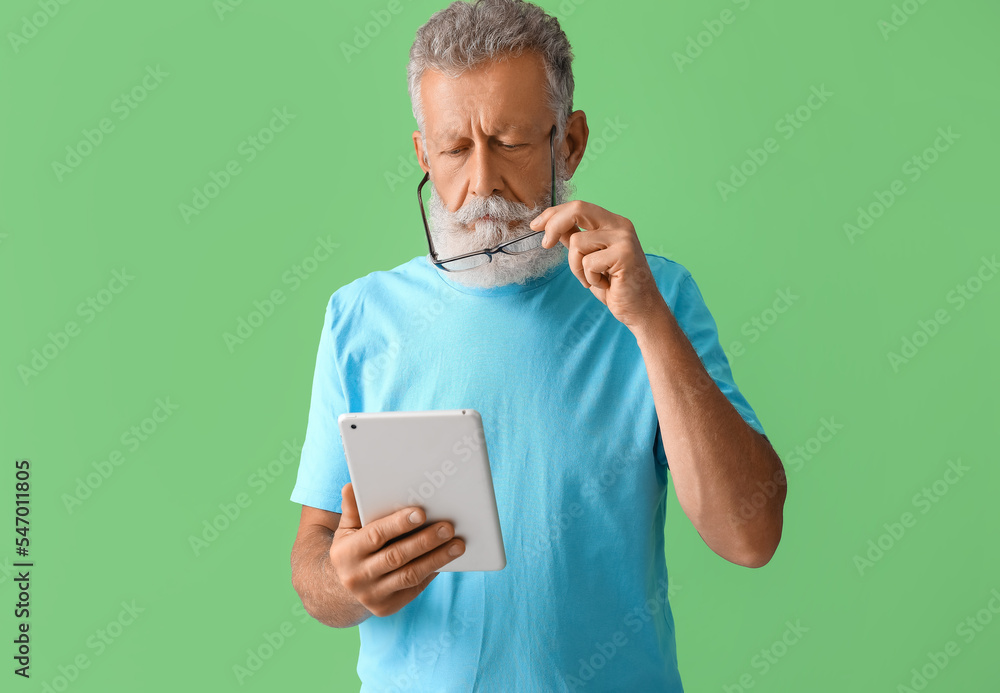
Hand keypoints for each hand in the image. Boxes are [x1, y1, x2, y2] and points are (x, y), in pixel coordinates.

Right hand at [329, 482, 464, 617]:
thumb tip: (351, 485)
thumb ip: (352, 509)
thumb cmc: (353, 548)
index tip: (421, 513)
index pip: (375, 535)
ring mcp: (371, 595)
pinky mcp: (386, 608)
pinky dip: (432, 572)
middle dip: (425, 541)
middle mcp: (356, 576)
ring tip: (458, 545)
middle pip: (396, 556)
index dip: (398, 524)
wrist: (342, 589)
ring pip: (410, 575)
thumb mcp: (347, 529)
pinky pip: (414, 588)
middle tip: (448, 527)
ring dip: (437, 559)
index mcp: (345, 553)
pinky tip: (447, 559)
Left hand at [530, 200, 666, 330]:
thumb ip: (575, 240)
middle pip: (578, 210)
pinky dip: (590, 278)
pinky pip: (588, 263)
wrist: (640, 308)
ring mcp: (623, 239)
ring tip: (592, 279)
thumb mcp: (590, 259)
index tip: (535, 225)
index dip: (553, 214)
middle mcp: (620, 225)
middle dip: (554, 225)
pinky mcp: (624, 255)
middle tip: (545, 244)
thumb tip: (552, 226)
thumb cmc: (615, 286)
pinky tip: (605, 284)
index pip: (578, 207)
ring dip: (576, 267)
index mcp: (612, 223)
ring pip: (577, 243)